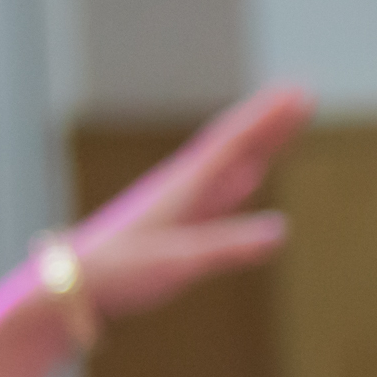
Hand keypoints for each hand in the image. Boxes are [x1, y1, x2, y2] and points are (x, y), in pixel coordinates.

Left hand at [70, 84, 307, 318]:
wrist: (71, 284)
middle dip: (272, 120)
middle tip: (304, 94)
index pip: (234, 143)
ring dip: (262, 142)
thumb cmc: (118, 272)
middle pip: (237, 145)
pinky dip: (246, 172)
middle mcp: (186, 187)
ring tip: (289, 122)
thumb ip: (227, 246)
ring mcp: (183, 202)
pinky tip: (253, 173)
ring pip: (232, 163)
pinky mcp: (180, 221)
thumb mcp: (176, 262)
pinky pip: (223, 188)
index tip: (298, 92)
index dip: (268, 118)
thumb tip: (281, 228)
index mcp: (185, 187)